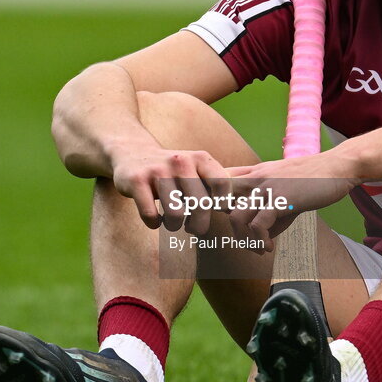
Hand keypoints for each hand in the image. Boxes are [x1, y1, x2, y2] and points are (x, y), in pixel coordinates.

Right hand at [111, 146, 231, 234]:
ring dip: (174, 226)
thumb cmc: (173, 170)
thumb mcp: (196, 168)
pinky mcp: (135, 181)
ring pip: (175, 214)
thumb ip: (217, 185)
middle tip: (195, 228)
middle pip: (201, 206)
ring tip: (172, 222)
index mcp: (200, 158)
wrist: (131, 152)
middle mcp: (180, 161)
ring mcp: (157, 171)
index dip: (222, 206)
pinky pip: (150, 215)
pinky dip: (154, 224)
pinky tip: (154, 220)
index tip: (217, 214)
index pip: (222, 187)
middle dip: (199, 225)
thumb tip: (250, 210)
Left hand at [226, 154, 356, 250]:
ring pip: (236, 217)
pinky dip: (260, 241)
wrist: (338, 167)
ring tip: (257, 249)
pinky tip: (269, 248)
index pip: (219, 183)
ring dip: (243, 240)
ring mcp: (267, 187)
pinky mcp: (281, 199)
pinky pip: (258, 224)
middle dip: (221, 223)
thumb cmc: (313, 181)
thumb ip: (270, 214)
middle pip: (219, 201)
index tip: (228, 222)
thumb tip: (261, 240)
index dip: (214, 203)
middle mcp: (255, 178)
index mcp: (254, 173)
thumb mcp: (286, 194)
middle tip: (240, 241)